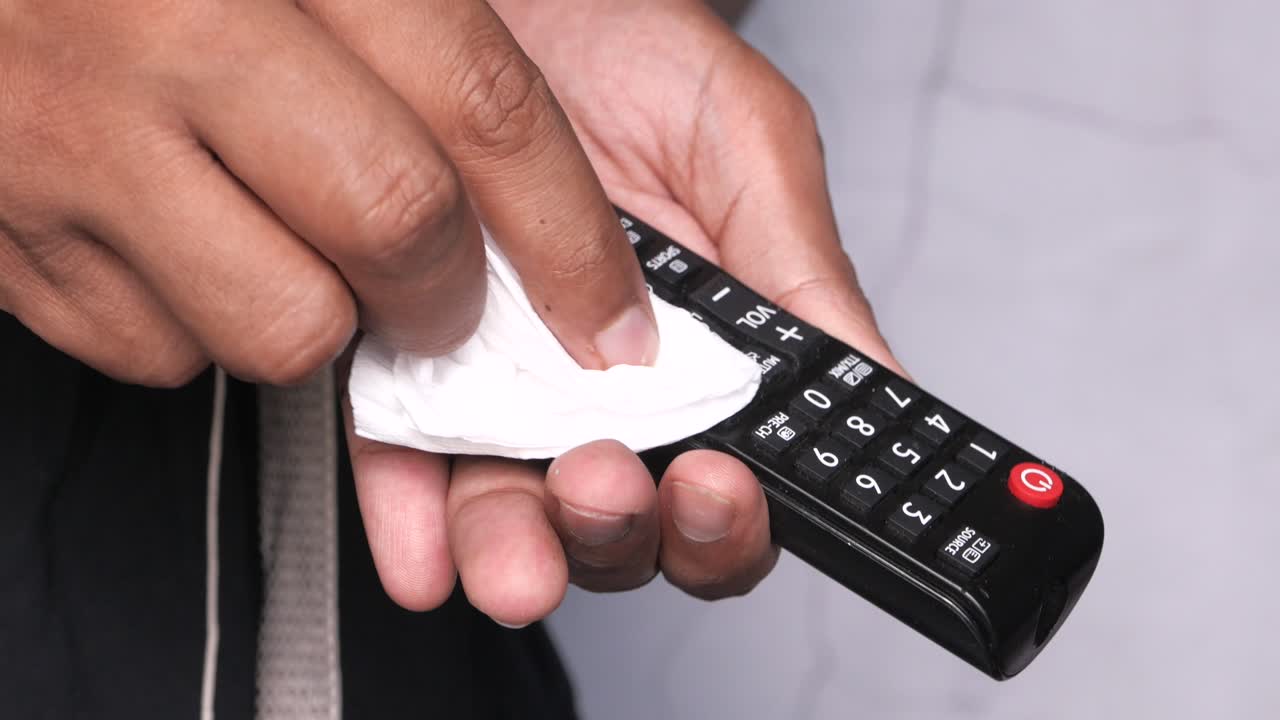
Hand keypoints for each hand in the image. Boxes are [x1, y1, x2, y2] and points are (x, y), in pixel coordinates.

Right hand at [0, 0, 655, 387]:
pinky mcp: (2, 237)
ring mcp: (68, 142)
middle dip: (450, 290)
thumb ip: (418, 18)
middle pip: (395, 225)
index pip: (479, 107)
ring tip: (287, 244)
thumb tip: (539, 133)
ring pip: (281, 325)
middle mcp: (164, 33)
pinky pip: (159, 350)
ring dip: (321, 313)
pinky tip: (184, 247)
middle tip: (446, 289)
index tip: (607, 315)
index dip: (569, 232)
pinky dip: (202, 324)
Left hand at [348, 0, 906, 625]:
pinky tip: (421, 550)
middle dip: (618, 533)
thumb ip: (803, 270)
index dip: (729, 519)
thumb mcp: (746, 144)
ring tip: (514, 547)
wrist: (514, 1)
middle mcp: (603, 391)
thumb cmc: (631, 54)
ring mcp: (502, 384)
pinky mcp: (408, 359)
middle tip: (609, 488)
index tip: (720, 488)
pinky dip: (410, 517)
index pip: (728, 485)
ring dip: (517, 549)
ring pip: (515, 513)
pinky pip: (407, 458)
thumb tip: (877, 380)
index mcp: (703, 360)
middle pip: (625, 523)